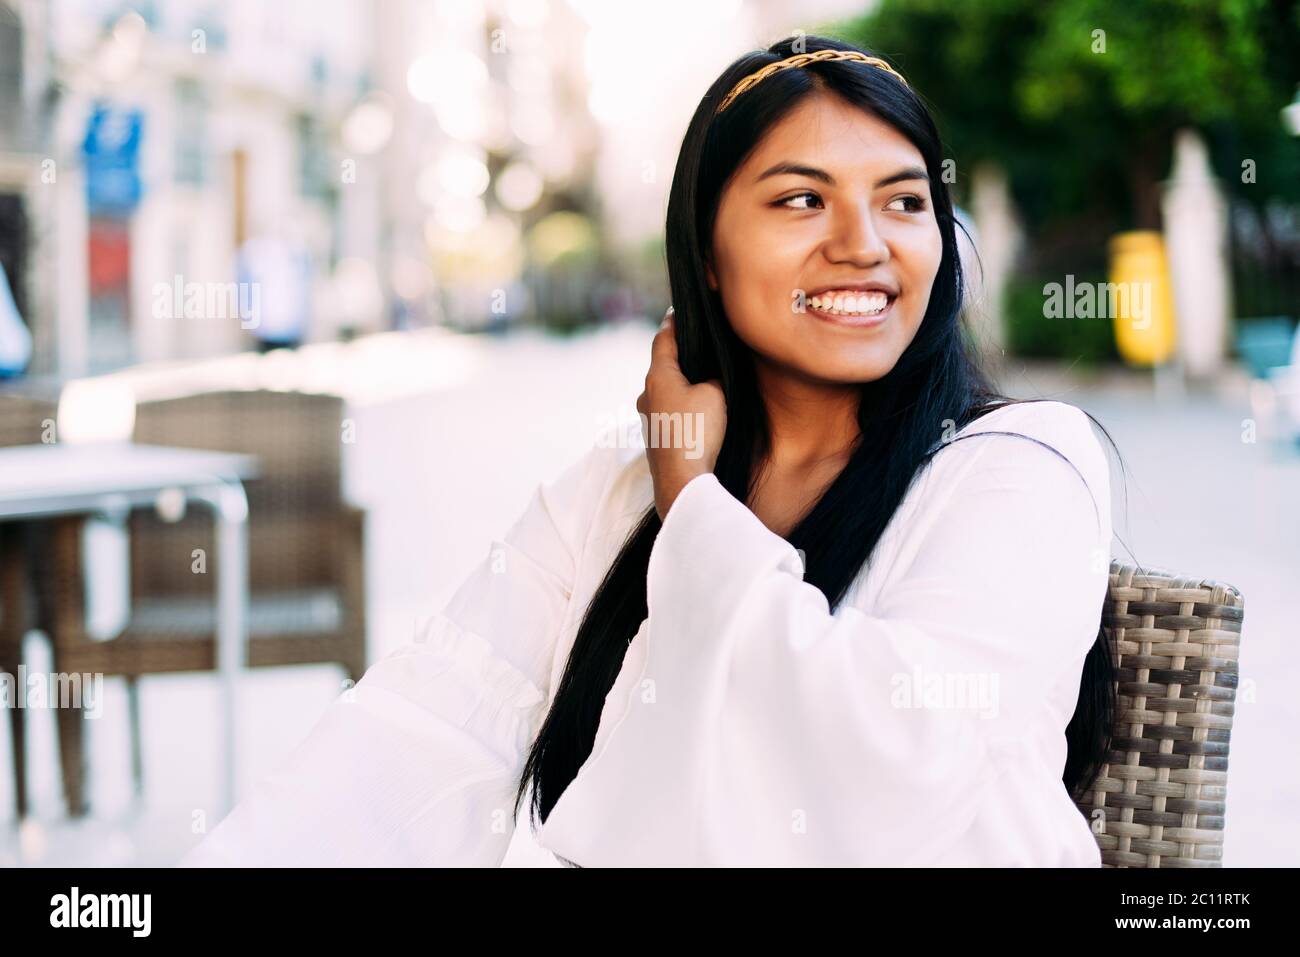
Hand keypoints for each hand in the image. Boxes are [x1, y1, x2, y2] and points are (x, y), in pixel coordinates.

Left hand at [636, 307, 726, 520]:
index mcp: (658, 375)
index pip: (664, 338)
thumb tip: (707, 378)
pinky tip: (696, 412)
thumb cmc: (697, 432)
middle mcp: (646, 392)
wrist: (682, 480)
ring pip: (665, 390)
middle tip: (697, 344)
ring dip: (680, 383)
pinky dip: (680, 405)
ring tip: (702, 380)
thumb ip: (712, 376)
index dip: (674, 322)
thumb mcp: (715, 393)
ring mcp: (647, 416)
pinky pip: (667, 411)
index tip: (679, 310)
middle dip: (679, 355)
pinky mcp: (653, 436)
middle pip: (663, 365)